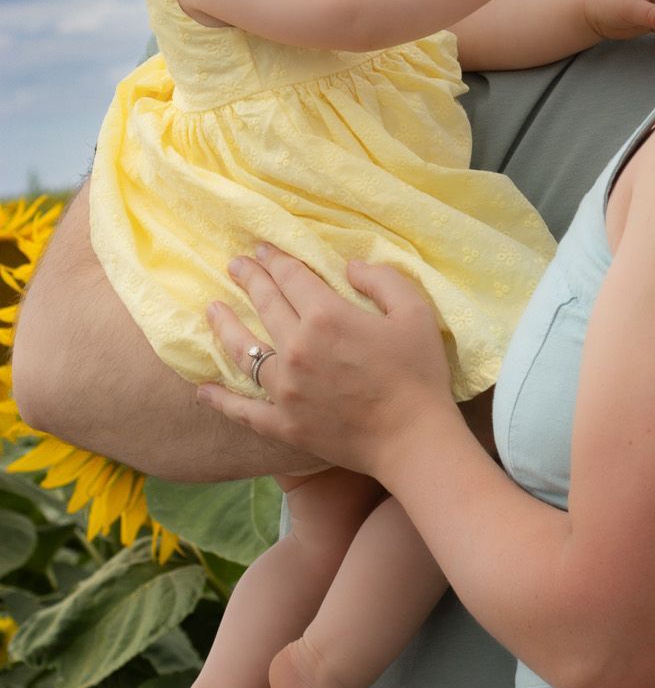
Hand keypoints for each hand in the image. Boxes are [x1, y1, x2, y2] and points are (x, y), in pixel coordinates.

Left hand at [197, 246, 454, 478]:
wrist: (413, 438)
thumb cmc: (419, 372)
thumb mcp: (415, 311)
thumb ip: (381, 279)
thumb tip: (349, 266)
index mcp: (327, 316)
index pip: (291, 278)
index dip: (276, 259)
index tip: (262, 249)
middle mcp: (297, 348)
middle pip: (265, 305)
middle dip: (249, 280)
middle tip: (235, 265)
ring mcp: (285, 389)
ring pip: (245, 351)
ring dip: (226, 326)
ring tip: (212, 310)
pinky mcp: (283, 423)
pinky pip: (243, 409)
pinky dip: (220, 399)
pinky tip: (203, 389)